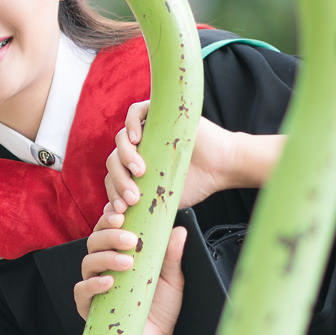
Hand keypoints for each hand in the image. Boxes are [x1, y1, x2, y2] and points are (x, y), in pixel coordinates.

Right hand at [74, 207, 186, 334]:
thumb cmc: (159, 310)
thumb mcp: (171, 280)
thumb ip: (172, 256)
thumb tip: (179, 230)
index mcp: (119, 254)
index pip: (109, 229)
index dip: (111, 216)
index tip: (123, 210)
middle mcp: (103, 267)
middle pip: (95, 241)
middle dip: (110, 235)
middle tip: (130, 238)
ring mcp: (93, 286)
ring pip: (87, 262)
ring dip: (105, 257)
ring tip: (127, 262)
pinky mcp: (88, 307)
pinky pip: (81, 290)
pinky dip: (93, 284)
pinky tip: (108, 282)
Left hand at [104, 100, 246, 213]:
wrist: (222, 168)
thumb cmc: (196, 185)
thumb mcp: (163, 200)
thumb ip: (142, 208)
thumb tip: (117, 222)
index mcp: (135, 167)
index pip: (113, 177)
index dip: (113, 193)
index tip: (122, 209)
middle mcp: (138, 149)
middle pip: (114, 160)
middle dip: (120, 180)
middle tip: (133, 197)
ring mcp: (147, 131)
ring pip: (122, 139)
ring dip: (125, 157)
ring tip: (139, 171)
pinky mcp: (159, 115)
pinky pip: (136, 112)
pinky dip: (130, 124)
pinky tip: (136, 139)